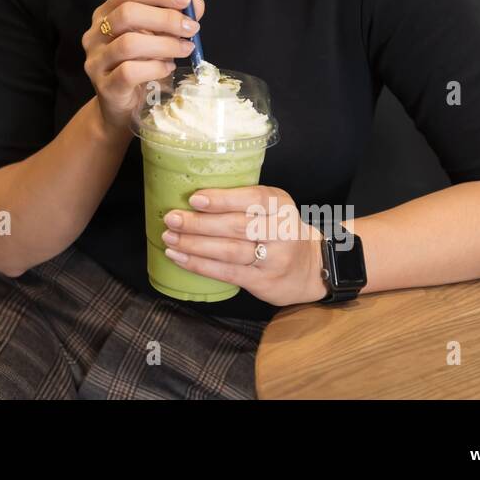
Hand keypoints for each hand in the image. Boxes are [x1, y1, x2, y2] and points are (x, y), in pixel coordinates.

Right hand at [82, 0, 205, 135]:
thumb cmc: (141, 68)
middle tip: (191, 28)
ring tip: (185, 49)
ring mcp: (96, 61)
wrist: (122, 109)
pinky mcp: (104, 86)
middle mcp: (95, 35)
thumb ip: (174, 21)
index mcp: (106, 15)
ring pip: (129, 43)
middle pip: (127, 13)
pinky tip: (167, 68)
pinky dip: (155, 68)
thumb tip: (197, 4)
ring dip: (165, 44)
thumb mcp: (159, 40)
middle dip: (165, 18)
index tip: (185, 0)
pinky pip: (130, 71)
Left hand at [161, 185, 326, 305]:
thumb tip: (193, 198)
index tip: (194, 199)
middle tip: (172, 219)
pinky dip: (199, 264)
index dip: (222, 200)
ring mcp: (274, 259)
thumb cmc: (279, 231)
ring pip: (229, 251)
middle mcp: (281, 231)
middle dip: (199, 223)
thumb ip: (243, 202)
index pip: (253, 199)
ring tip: (170, 237)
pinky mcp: (262, 281)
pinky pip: (226, 272)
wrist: (309, 268)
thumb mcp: (272, 208)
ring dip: (194, 245)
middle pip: (236, 226)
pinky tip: (180, 256)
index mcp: (281, 206)